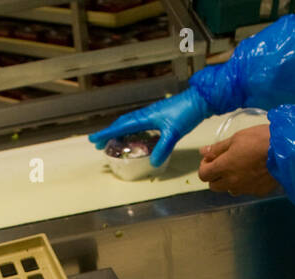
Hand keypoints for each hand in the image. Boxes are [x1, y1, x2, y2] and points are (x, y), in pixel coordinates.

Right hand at [88, 88, 207, 166]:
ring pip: (130, 123)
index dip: (106, 133)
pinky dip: (132, 130)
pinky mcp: (159, 116)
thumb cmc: (186, 113)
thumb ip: (162, 148)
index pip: (121, 126)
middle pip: (122, 124)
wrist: (200, 101)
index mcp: (145, 117)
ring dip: (119, 131)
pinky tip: (136, 137)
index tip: (94, 139)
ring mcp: (152, 115)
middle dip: (109, 133)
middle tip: (99, 144)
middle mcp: (146, 114)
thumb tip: (152, 162)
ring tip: (113, 141)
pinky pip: (139, 124)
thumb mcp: (173, 133)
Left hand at [198, 126, 277, 195]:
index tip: (211, 158)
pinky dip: (245, 184)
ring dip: (229, 182)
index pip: (203, 175)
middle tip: (223, 164)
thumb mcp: (237, 138)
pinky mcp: (258, 192)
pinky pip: (246, 190)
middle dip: (215, 176)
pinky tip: (253, 173)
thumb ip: (218, 148)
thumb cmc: (261, 139)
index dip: (205, 166)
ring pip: (229, 190)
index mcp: (224, 167)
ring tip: (240, 168)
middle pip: (214, 186)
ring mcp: (245, 189)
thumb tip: (203, 151)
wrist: (286, 150)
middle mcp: (232, 182)